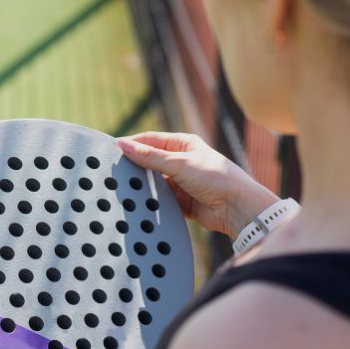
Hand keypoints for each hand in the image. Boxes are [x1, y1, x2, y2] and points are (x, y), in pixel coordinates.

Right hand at [117, 132, 279, 238]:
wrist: (237, 208)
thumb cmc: (215, 177)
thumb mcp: (179, 163)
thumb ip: (149, 157)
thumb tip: (122, 145)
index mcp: (183, 144)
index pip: (150, 140)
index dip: (132, 144)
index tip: (112, 150)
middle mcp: (181, 161)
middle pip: (150, 161)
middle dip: (135, 166)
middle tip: (114, 172)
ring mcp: (181, 182)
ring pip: (154, 182)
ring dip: (143, 186)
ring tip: (125, 189)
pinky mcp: (181, 201)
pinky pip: (160, 200)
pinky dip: (152, 202)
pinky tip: (140, 205)